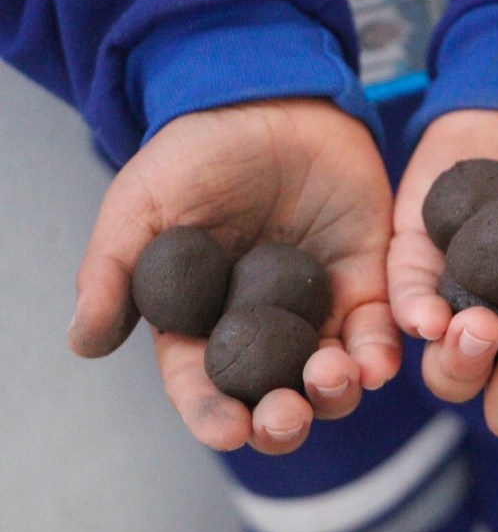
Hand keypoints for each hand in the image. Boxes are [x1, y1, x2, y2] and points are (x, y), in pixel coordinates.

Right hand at [68, 98, 399, 454]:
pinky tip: (378, 364)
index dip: (212, 413)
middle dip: (282, 418)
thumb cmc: (199, 153)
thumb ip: (113, 270)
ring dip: (335, 392)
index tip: (227, 430)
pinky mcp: (363, 281)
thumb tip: (83, 344)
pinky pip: (377, 330)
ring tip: (332, 378)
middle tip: (285, 417)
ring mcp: (316, 307)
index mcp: (203, 320)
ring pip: (330, 375)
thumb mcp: (142, 205)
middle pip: (274, 395)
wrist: (270, 101)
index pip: (204, 382)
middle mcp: (261, 326)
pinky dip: (380, 353)